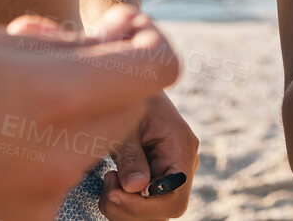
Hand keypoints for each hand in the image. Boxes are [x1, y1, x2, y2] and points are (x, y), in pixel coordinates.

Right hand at [0, 10, 175, 220]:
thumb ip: (54, 44)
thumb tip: (100, 46)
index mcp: (56, 98)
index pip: (156, 69)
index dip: (149, 39)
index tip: (121, 25)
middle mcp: (59, 155)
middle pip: (131, 105)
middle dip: (111, 69)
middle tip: (57, 43)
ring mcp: (40, 197)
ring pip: (95, 139)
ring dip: (77, 103)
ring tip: (11, 78)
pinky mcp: (17, 220)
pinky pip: (55, 169)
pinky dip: (45, 138)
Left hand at [101, 92, 197, 218]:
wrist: (134, 84)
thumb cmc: (129, 99)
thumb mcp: (127, 125)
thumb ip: (132, 157)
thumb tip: (136, 189)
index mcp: (181, 147)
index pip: (175, 197)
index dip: (146, 206)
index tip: (116, 192)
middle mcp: (184, 163)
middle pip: (165, 210)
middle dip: (130, 208)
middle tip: (107, 185)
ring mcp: (174, 172)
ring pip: (155, 212)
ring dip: (124, 208)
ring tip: (109, 179)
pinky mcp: (161, 177)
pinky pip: (147, 204)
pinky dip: (125, 203)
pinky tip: (114, 181)